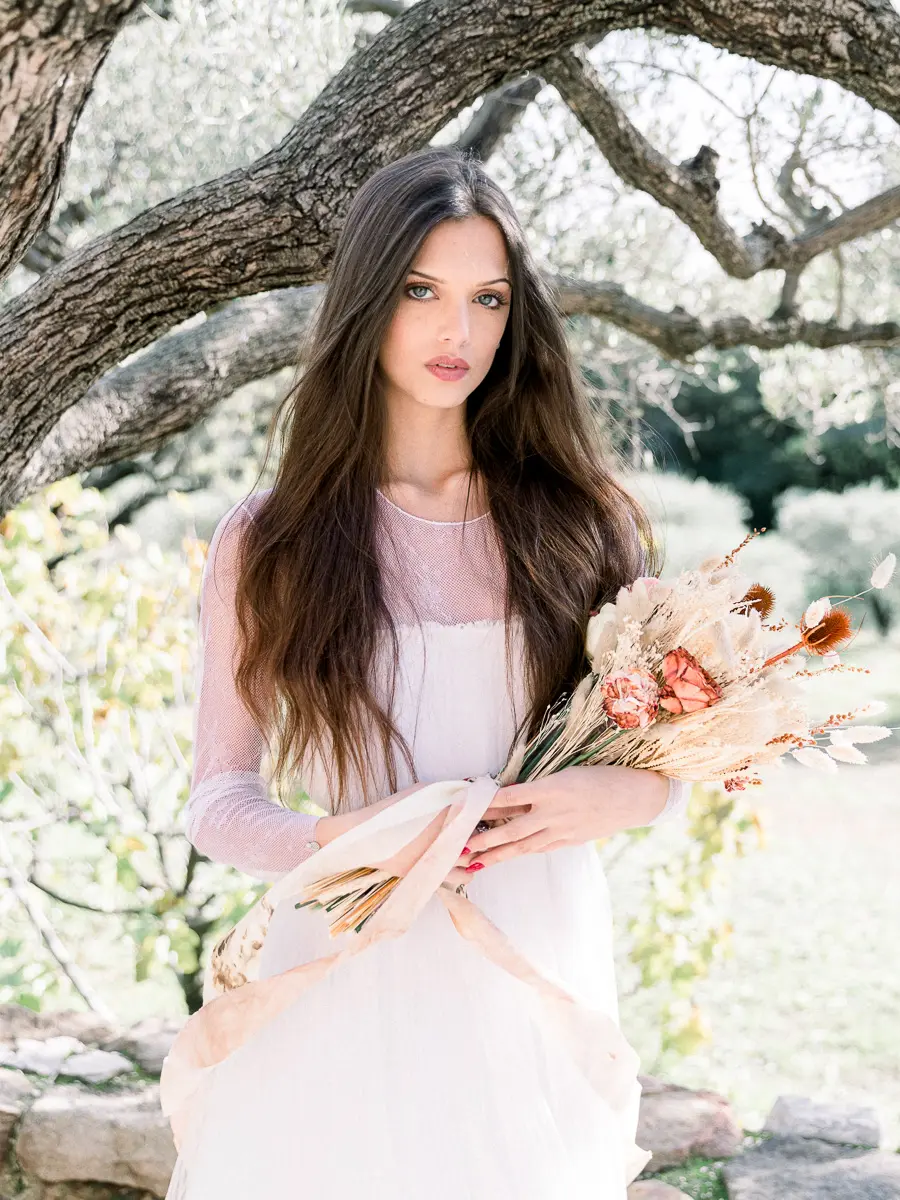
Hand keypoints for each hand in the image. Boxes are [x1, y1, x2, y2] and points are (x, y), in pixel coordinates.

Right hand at [371, 788, 532, 888]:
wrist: (367, 839)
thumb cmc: (392, 811)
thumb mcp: (421, 793)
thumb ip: (448, 790)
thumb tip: (472, 785)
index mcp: (448, 815)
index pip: (483, 808)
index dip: (502, 804)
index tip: (519, 801)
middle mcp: (449, 838)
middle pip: (485, 832)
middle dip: (500, 826)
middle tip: (517, 821)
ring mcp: (443, 858)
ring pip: (476, 855)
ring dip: (487, 848)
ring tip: (497, 841)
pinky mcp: (434, 874)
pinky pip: (462, 875)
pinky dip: (471, 868)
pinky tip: (474, 862)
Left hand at [460, 764, 669, 871]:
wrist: (632, 797)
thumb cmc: (600, 776)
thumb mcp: (567, 772)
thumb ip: (539, 785)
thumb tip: (510, 793)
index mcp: (552, 788)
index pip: (510, 797)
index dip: (486, 803)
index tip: (466, 807)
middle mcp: (553, 812)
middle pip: (511, 828)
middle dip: (484, 838)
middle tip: (461, 845)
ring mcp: (562, 830)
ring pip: (523, 845)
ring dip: (497, 853)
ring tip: (476, 860)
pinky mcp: (570, 841)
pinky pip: (540, 848)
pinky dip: (522, 852)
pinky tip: (506, 857)